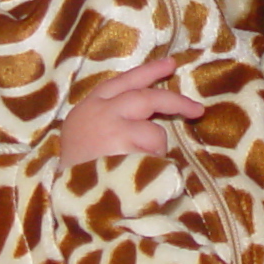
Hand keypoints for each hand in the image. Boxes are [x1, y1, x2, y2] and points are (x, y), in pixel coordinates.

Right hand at [60, 57, 204, 165]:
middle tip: (197, 109)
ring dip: (155, 153)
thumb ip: (108, 122)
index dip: (146, 73)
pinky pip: (153, 154)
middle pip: (144, 96)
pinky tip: (137, 178)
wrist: (66, 198)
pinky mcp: (123, 144)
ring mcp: (111, 126)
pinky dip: (152, 167)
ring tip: (142, 170)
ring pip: (153, 131)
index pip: (121, 83)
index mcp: (88, 108)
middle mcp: (99, 111)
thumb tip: (144, 119)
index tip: (169, 64)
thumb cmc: (75, 175)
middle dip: (174, 101)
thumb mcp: (82, 140)